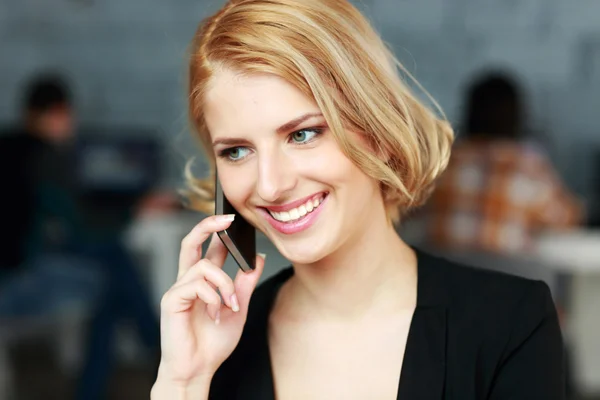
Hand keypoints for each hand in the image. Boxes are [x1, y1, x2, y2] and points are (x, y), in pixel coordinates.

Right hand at [155, 214, 264, 386]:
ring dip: (224, 285)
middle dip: (207, 226)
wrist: (198, 368)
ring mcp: (178, 289)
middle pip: (191, 242)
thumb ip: (245, 283)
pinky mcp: (171, 300)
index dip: (218, 231)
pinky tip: (214, 314)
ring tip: (230, 306)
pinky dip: (212, 298)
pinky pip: (196, 285)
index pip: (208, 248)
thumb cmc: (213, 342)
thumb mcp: (238, 308)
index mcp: (202, 281)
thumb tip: (257, 258)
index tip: (235, 219)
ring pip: (204, 267)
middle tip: (227, 218)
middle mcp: (187, 281)